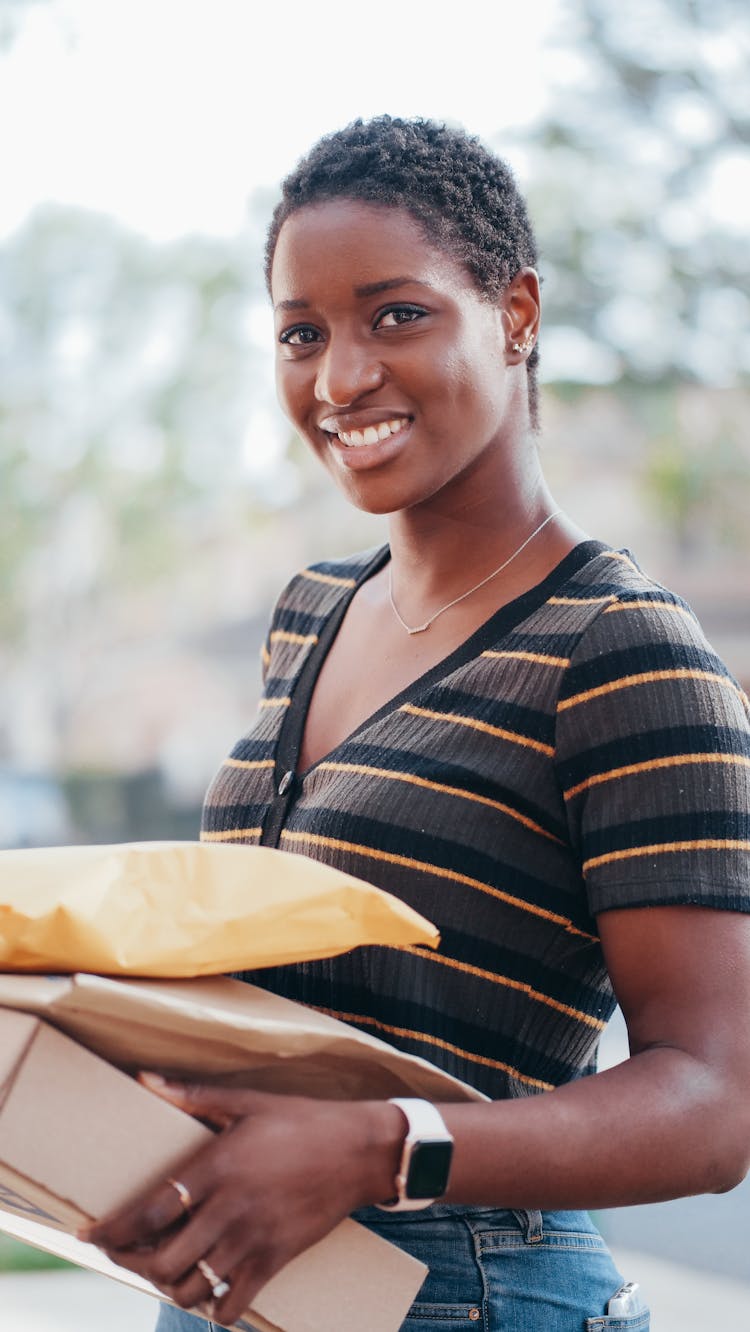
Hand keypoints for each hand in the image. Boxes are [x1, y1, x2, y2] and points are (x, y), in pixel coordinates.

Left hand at [82, 1078, 402, 1326]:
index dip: (114, 1230)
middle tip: (123, 1254)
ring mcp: (252, 1239)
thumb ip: (193, 1095)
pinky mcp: (275, 1260)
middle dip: (133, 1263)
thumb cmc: (301, 1121)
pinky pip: (233, 1305)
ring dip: (167, 1285)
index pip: (150, 1211)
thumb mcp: (247, 1101)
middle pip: (163, 1259)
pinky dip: (212, 1307)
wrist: (359, 1151)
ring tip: (161, 1270)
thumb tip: (145, 1078)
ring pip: (191, 1287)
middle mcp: (229, 1209)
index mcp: (217, 1167)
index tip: (89, 1236)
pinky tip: (206, 1290)